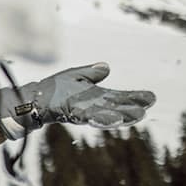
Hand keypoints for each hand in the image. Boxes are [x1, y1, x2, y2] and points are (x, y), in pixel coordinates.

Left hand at [0, 62, 155, 138]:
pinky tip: (113, 119)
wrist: (34, 98)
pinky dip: (101, 118)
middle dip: (131, 108)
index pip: (119, 96)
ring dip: (122, 116)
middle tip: (147, 110)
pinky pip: (89, 116)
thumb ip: (91, 73)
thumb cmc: (53, 89)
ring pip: (107, 113)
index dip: (134, 97)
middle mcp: (92, 105)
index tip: (151, 97)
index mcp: (95, 96)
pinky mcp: (72, 113)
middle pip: (116, 106)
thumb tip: (106, 66)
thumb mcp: (75, 76)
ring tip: (137, 116)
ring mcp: (83, 110)